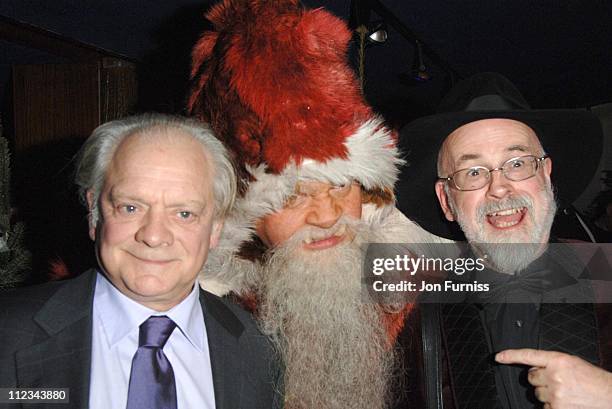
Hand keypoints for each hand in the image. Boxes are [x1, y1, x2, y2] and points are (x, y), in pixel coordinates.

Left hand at [495, 348, 611, 408]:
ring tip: (565, 393)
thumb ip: (551, 363)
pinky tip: (566, 403)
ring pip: (537, 394)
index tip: (498, 357)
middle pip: (531, 377)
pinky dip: (552, 406)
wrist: (609, 395)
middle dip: (540, 380)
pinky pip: (544, 407)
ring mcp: (555, 393)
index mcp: (558, 360)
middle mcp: (554, 375)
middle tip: (556, 382)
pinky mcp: (557, 408)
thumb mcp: (571, 363)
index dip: (511, 355)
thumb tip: (533, 368)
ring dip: (546, 394)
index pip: (528, 355)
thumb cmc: (591, 379)